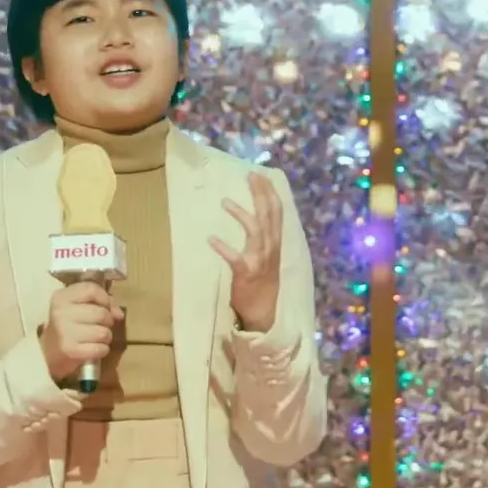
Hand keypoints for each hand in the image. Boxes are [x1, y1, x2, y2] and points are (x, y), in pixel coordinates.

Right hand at [40, 282, 122, 381]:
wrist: (48, 353)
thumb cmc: (68, 325)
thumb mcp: (78, 306)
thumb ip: (100, 302)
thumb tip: (119, 314)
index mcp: (61, 297)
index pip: (91, 289)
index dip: (104, 298)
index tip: (105, 306)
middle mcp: (61, 312)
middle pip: (101, 313)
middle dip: (107, 321)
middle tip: (99, 325)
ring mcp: (65, 332)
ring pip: (103, 332)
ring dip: (105, 337)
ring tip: (96, 338)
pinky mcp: (70, 351)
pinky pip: (100, 348)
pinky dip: (102, 350)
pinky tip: (93, 349)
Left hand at [208, 172, 283, 332]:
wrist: (263, 312)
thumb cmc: (263, 282)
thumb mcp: (270, 256)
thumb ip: (266, 236)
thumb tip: (259, 215)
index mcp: (275, 242)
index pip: (276, 211)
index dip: (269, 192)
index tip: (260, 175)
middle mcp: (270, 247)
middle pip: (267, 215)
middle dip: (260, 194)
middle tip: (250, 176)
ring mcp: (259, 260)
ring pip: (254, 231)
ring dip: (240, 214)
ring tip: (224, 202)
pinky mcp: (245, 273)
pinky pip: (234, 258)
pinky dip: (223, 248)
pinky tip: (211, 238)